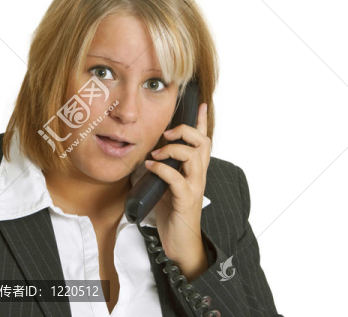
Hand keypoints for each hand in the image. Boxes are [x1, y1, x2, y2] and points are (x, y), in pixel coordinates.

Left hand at [144, 102, 210, 271]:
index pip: (203, 141)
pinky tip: (150, 167)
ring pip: (193, 155)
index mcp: (194, 170)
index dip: (201, 121)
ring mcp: (194, 186)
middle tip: (168, 133)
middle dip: (186, 130)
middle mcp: (198, 175)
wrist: (179, 243)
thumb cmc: (172, 214)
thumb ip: (161, 170)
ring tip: (155, 154)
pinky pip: (176, 178)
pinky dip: (161, 168)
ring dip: (172, 149)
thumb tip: (145, 155)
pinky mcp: (185, 199)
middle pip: (203, 142)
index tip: (200, 104)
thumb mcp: (165, 186)